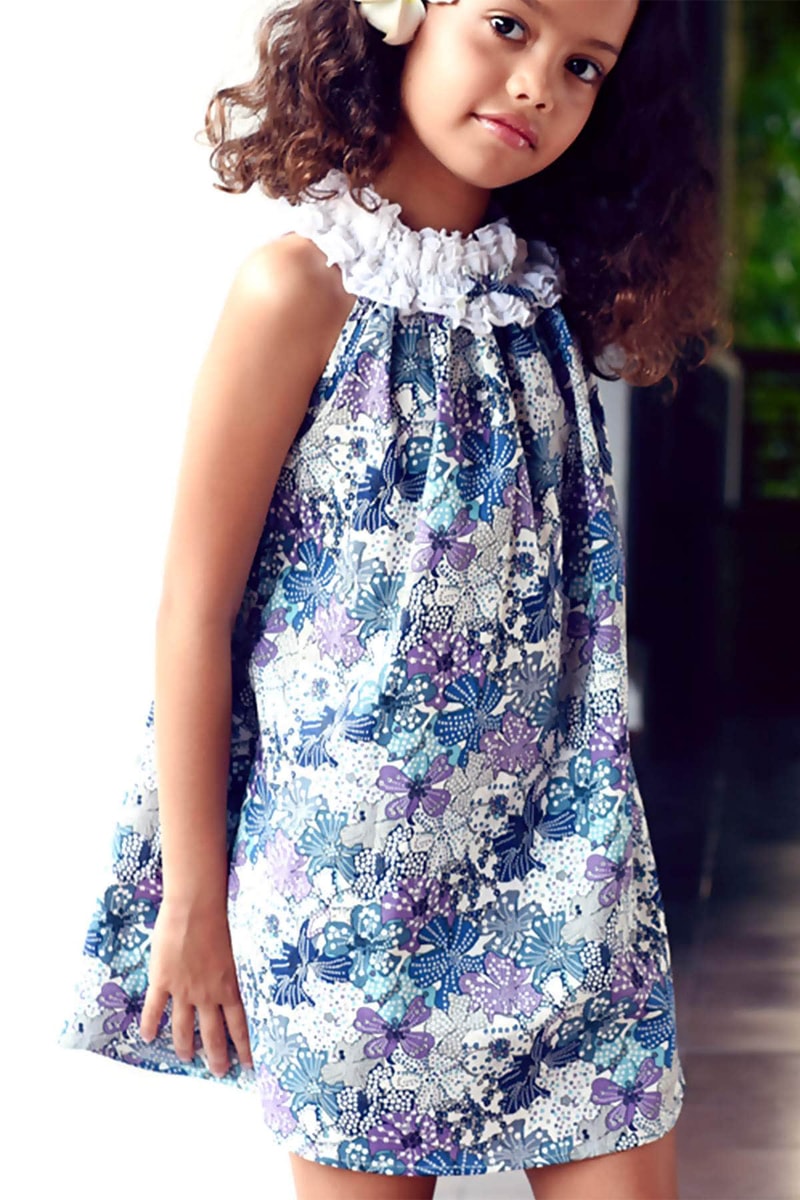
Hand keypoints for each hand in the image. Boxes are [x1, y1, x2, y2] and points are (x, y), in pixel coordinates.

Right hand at [139, 898, 252, 1076]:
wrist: (195, 908)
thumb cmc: (220, 921)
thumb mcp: (237, 951)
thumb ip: (234, 973)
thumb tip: (239, 983)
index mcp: (229, 986)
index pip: (239, 1024)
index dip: (244, 1046)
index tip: (248, 1064)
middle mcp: (207, 995)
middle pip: (213, 1033)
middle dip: (217, 1056)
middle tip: (219, 1072)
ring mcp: (183, 990)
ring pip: (183, 1027)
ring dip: (186, 1046)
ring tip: (188, 1059)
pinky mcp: (162, 981)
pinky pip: (154, 1009)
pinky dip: (149, 1025)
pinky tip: (147, 1037)